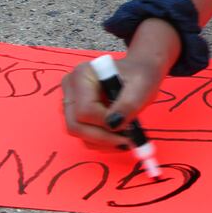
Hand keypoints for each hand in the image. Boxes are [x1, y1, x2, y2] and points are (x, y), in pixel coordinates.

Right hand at [61, 17, 178, 148]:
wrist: (140, 71)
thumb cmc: (140, 75)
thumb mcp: (141, 87)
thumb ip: (127, 104)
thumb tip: (113, 124)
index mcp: (83, 75)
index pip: (85, 110)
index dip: (105, 124)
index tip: (128, 128)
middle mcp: (71, 87)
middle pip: (75, 124)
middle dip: (102, 138)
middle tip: (127, 141)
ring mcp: (71, 101)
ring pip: (78, 132)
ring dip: (103, 141)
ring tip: (125, 136)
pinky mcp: (75, 113)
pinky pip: (83, 134)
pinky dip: (101, 140)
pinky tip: (118, 135)